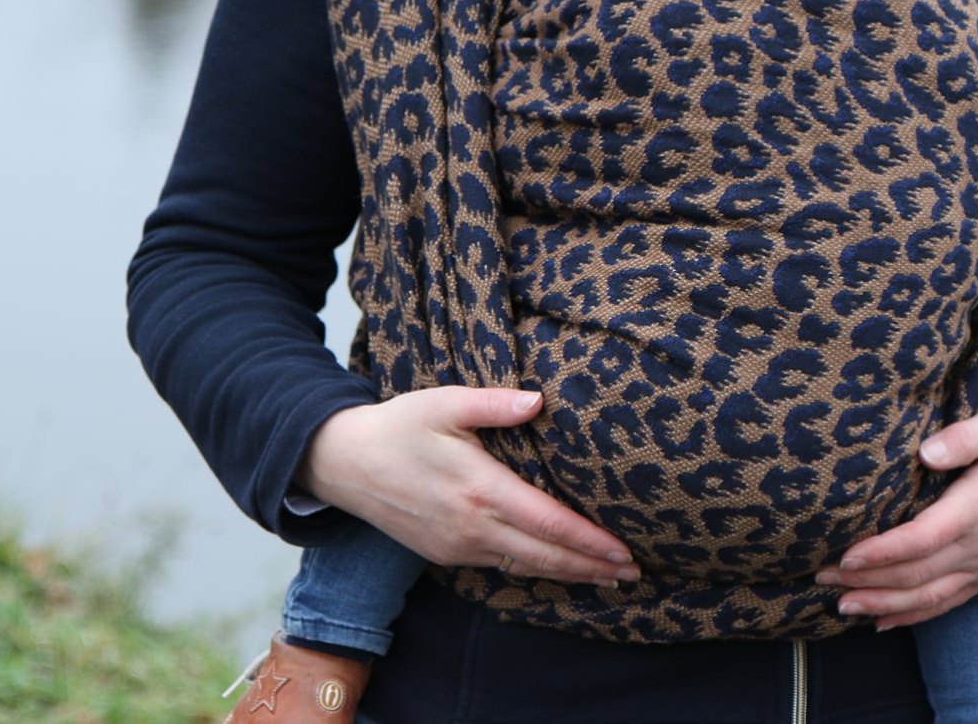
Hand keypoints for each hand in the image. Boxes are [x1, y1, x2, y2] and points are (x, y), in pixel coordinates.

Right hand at [299, 386, 639, 585]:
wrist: (344, 463)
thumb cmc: (399, 426)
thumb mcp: (444, 402)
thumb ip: (494, 404)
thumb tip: (538, 400)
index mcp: (478, 489)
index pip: (547, 524)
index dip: (589, 541)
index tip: (624, 551)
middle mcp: (471, 527)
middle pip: (544, 556)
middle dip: (591, 567)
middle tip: (633, 573)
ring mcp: (457, 546)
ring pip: (524, 567)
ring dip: (568, 574)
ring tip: (607, 576)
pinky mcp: (445, 553)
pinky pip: (500, 567)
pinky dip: (535, 570)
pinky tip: (556, 568)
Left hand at [816, 406, 977, 629]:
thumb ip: (966, 437)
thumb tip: (926, 452)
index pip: (923, 539)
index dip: (883, 553)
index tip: (846, 556)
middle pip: (917, 575)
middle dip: (867, 581)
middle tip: (822, 579)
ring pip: (929, 597)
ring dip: (883, 605)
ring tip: (842, 605)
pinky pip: (947, 603)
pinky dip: (913, 616)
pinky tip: (883, 621)